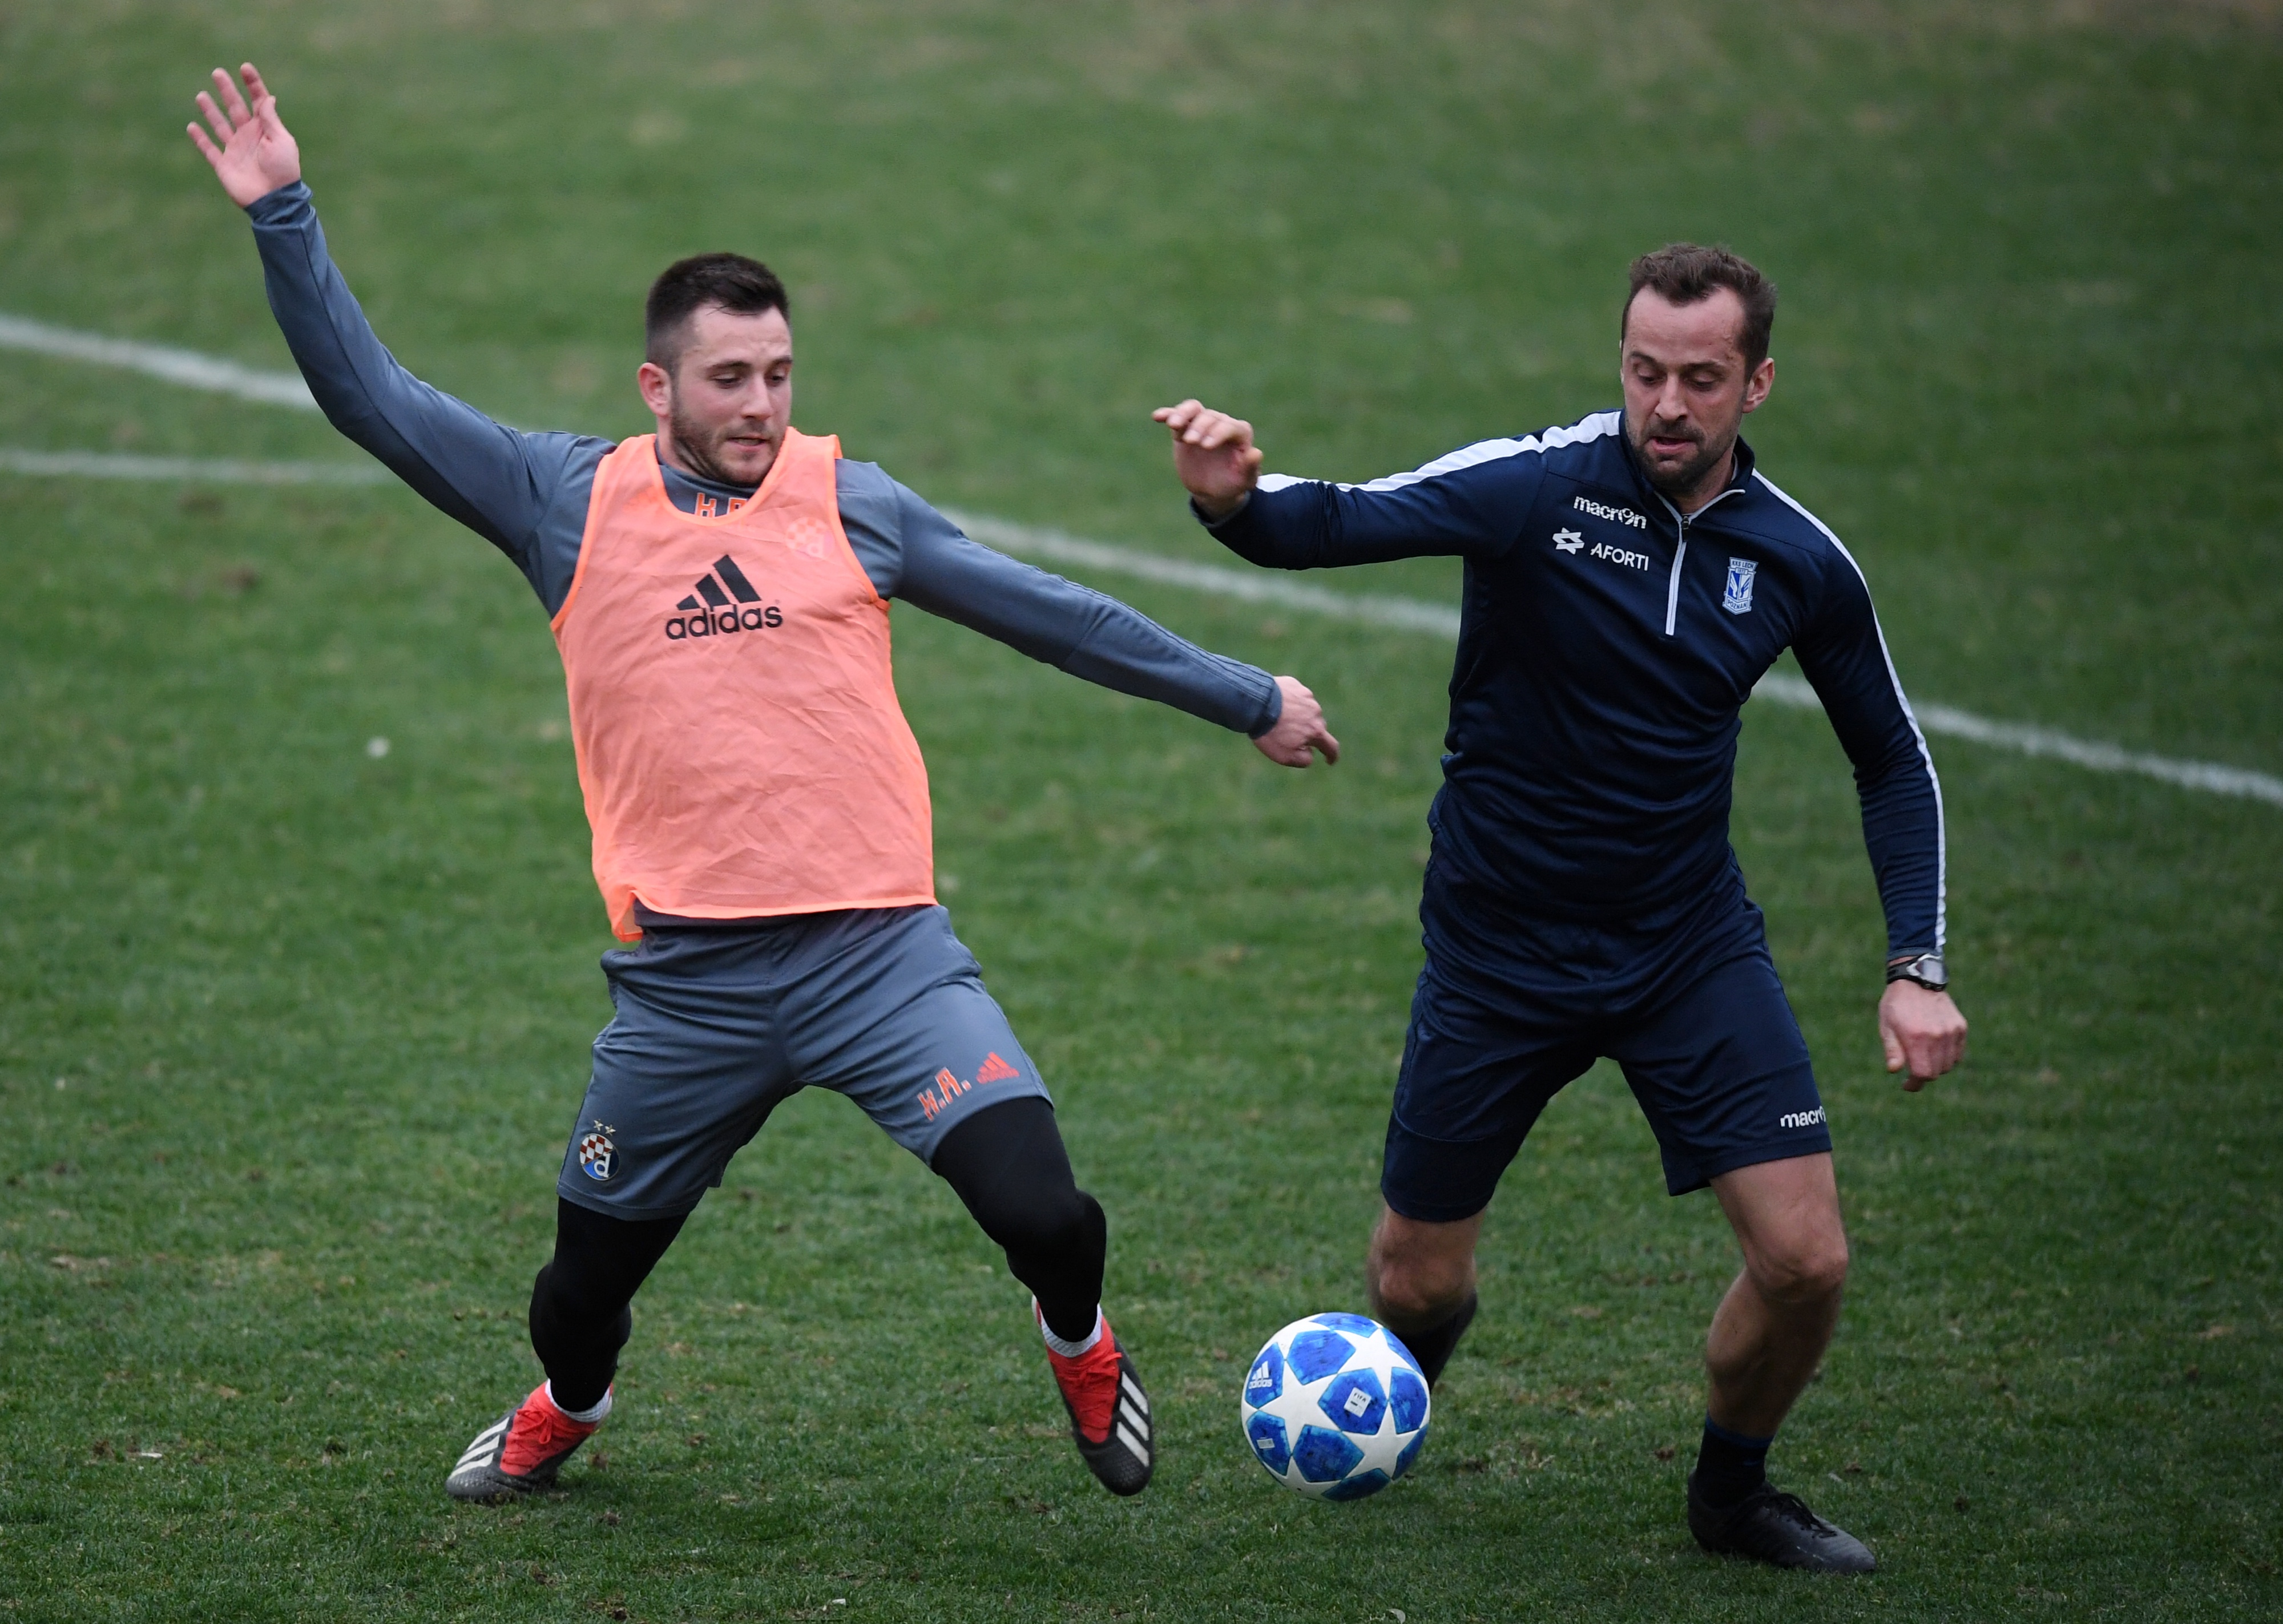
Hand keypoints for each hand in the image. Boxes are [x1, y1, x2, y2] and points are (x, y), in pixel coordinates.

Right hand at [188, 64, 300, 207]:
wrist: (274, 201)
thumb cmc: (283, 171)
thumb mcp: (282, 141)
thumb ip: (271, 119)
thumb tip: (268, 97)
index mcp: (266, 130)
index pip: (259, 102)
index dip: (253, 85)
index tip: (245, 68)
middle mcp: (249, 137)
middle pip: (236, 108)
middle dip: (227, 91)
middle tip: (218, 72)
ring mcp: (236, 150)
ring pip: (220, 125)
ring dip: (210, 111)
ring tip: (201, 95)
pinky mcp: (224, 165)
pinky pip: (209, 149)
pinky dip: (200, 139)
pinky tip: (192, 127)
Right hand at [1154, 399, 1261, 519]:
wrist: (1213, 489)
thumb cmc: (1232, 483)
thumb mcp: (1244, 481)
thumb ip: (1250, 467)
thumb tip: (1255, 453)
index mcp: (1239, 432)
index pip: (1229, 426)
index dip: (1218, 433)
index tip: (1206, 446)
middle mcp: (1221, 423)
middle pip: (1209, 417)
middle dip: (1199, 428)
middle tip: (1191, 442)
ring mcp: (1202, 424)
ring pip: (1193, 409)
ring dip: (1183, 414)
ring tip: (1173, 424)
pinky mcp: (1185, 428)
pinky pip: (1177, 415)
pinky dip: (1168, 414)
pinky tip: (1157, 417)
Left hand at [1252, 676, 1339, 767]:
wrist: (1255, 704)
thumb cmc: (1270, 732)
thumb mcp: (1285, 756)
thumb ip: (1304, 760)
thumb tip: (1310, 754)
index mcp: (1316, 731)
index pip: (1331, 746)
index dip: (1331, 755)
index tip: (1328, 760)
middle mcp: (1316, 712)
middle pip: (1317, 726)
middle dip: (1308, 733)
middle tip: (1289, 736)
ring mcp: (1306, 696)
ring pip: (1306, 710)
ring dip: (1298, 716)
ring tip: (1278, 719)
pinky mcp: (1295, 685)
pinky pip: (1296, 697)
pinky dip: (1289, 703)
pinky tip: (1275, 706)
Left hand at [1879, 980, 1966, 1091]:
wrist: (1917, 979)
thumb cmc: (1896, 1005)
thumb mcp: (1886, 1026)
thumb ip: (1892, 1049)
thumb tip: (1895, 1070)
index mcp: (1916, 1037)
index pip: (1923, 1074)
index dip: (1914, 1084)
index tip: (1907, 1084)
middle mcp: (1937, 1036)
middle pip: (1936, 1072)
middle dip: (1923, 1074)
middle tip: (1913, 1068)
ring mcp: (1951, 1031)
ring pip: (1949, 1064)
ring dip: (1936, 1066)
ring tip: (1923, 1055)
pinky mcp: (1960, 1026)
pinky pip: (1958, 1053)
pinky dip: (1948, 1056)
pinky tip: (1936, 1048)